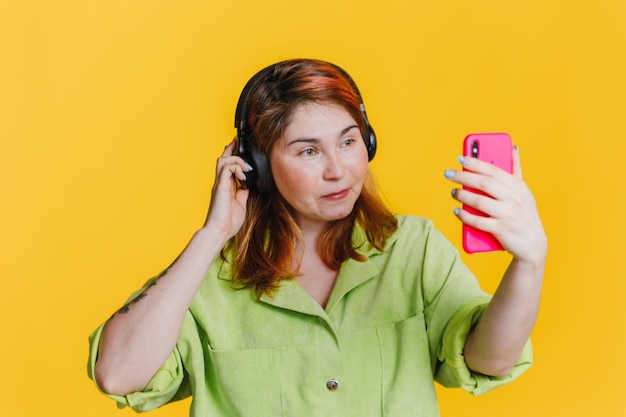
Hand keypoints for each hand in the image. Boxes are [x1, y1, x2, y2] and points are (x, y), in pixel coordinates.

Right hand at [203, 138, 251, 239]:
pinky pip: (227, 168)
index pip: (227, 166)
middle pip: (223, 158)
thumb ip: (242, 193)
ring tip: (246, 167)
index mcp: (224, 187)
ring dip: (237, 159)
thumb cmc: (228, 222)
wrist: (220, 231)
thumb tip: (247, 186)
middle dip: (231, 148)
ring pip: (223, 160)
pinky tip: (243, 175)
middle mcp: (220, 183)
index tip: (241, 149)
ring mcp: (219, 184)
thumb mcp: (240, 204)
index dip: (233, 156)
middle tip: (239, 142)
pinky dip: (236, 167)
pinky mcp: (220, 186)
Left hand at [444, 146, 546, 265]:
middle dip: (463, 176)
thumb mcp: (524, 191)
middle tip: (448, 173)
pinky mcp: (501, 230)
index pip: (494, 170)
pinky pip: (478, 221)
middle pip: (484, 184)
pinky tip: (456, 210)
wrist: (533, 244)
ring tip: (453, 192)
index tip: (460, 158)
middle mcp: (514, 199)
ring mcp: (508, 215)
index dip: (476, 163)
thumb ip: (516, 170)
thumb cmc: (524, 214)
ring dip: (462, 196)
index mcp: (518, 187)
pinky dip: (464, 216)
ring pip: (479, 202)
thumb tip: (513, 147)